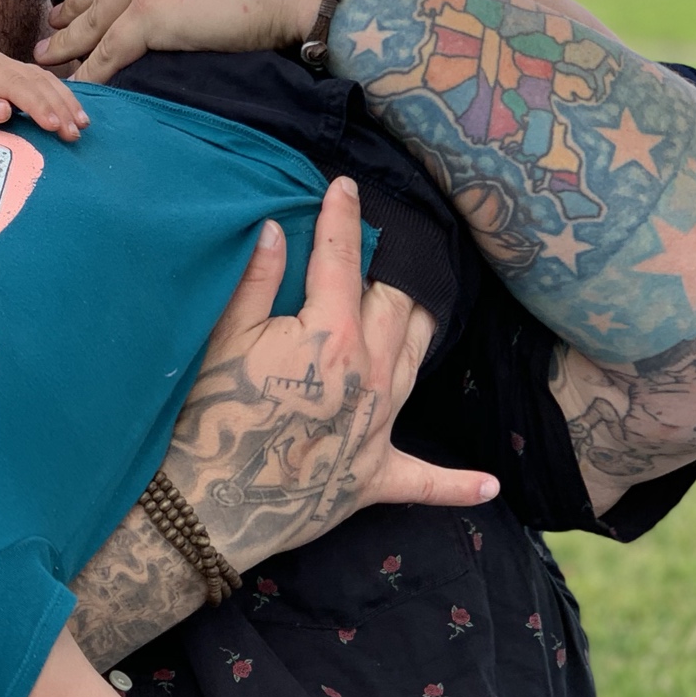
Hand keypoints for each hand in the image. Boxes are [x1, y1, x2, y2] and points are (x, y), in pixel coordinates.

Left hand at [0, 49, 89, 143]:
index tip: (56, 126)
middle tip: (77, 132)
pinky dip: (55, 97)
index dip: (39, 105)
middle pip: (36, 80)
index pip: (17, 85)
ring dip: (63, 101)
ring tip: (81, 125)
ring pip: (41, 79)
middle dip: (60, 105)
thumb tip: (5, 109)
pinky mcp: (4, 77)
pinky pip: (36, 83)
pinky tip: (69, 112)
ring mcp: (1, 66)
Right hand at [165, 176, 499, 573]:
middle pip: (395, 305)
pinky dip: (458, 484)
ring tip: (416, 306)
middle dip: (385, 272)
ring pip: (417, 359)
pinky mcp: (376, 476)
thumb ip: (256, 281)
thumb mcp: (222, 339)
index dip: (343, 218)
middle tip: (374, 252)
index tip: (345, 188)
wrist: (207, 508)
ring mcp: (379, 427)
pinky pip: (427, 481)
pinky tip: (488, 486)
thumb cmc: (210, 419)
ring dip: (418, 328)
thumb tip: (278, 229)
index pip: (343, 261)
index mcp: (334, 337)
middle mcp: (371, 375)